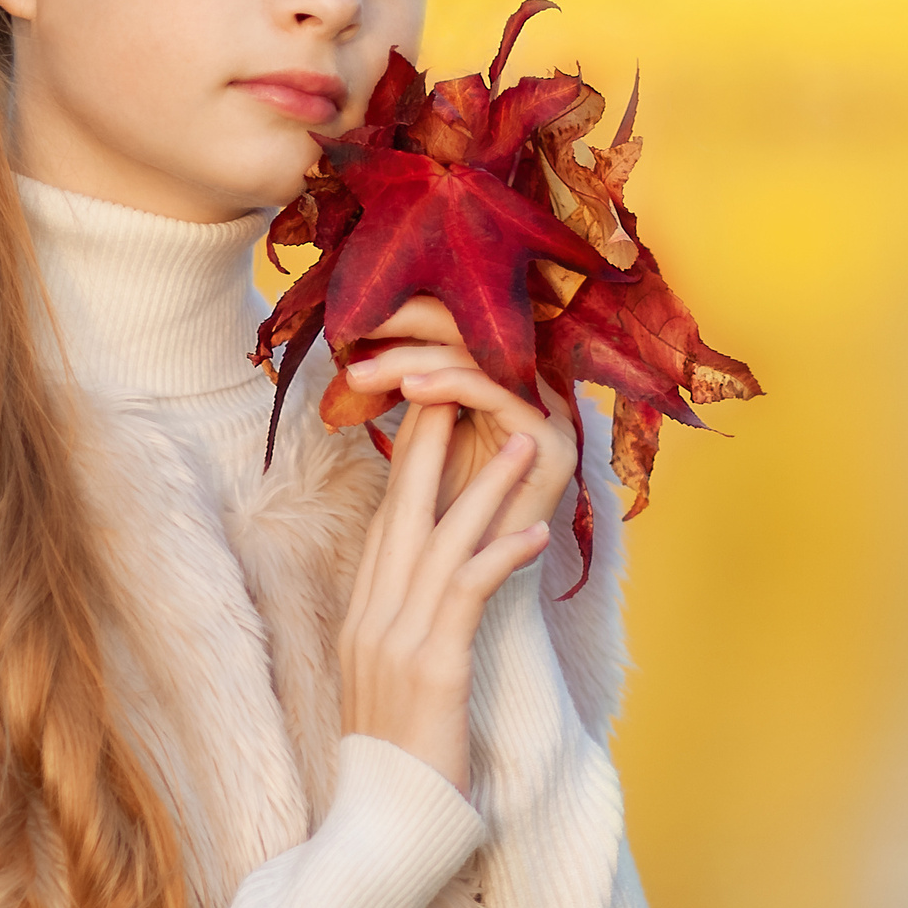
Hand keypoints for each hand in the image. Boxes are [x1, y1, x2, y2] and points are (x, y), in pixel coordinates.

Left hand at [338, 296, 579, 544]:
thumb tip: (375, 344)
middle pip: (475, 331)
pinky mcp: (555, 445)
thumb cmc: (444, 520)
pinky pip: (499, 395)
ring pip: (481, 359)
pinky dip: (450, 386)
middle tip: (354, 328)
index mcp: (508, 385)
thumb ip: (413, 397)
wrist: (467, 592)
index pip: (461, 329)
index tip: (352, 320)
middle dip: (409, 322)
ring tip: (364, 373)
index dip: (409, 315)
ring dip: (415, 360)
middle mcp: (536, 392)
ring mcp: (552, 417)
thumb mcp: (422, 445)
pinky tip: (410, 391)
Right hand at [338, 400, 549, 794]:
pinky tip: (535, 530)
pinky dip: (501, 553)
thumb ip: (408, 625)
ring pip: (440, 540)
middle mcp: (373, 617)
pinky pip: (468, 593)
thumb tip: (439, 587)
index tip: (436, 411)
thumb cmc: (400, 759)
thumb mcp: (394, 680)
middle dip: (435, 446)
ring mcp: (396, 639)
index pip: (386, 521)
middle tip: (463, 388)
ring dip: (484, 485)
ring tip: (521, 440)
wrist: (382, 827)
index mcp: (363, 615)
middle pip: (403, 512)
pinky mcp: (432, 668)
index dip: (412, 463)